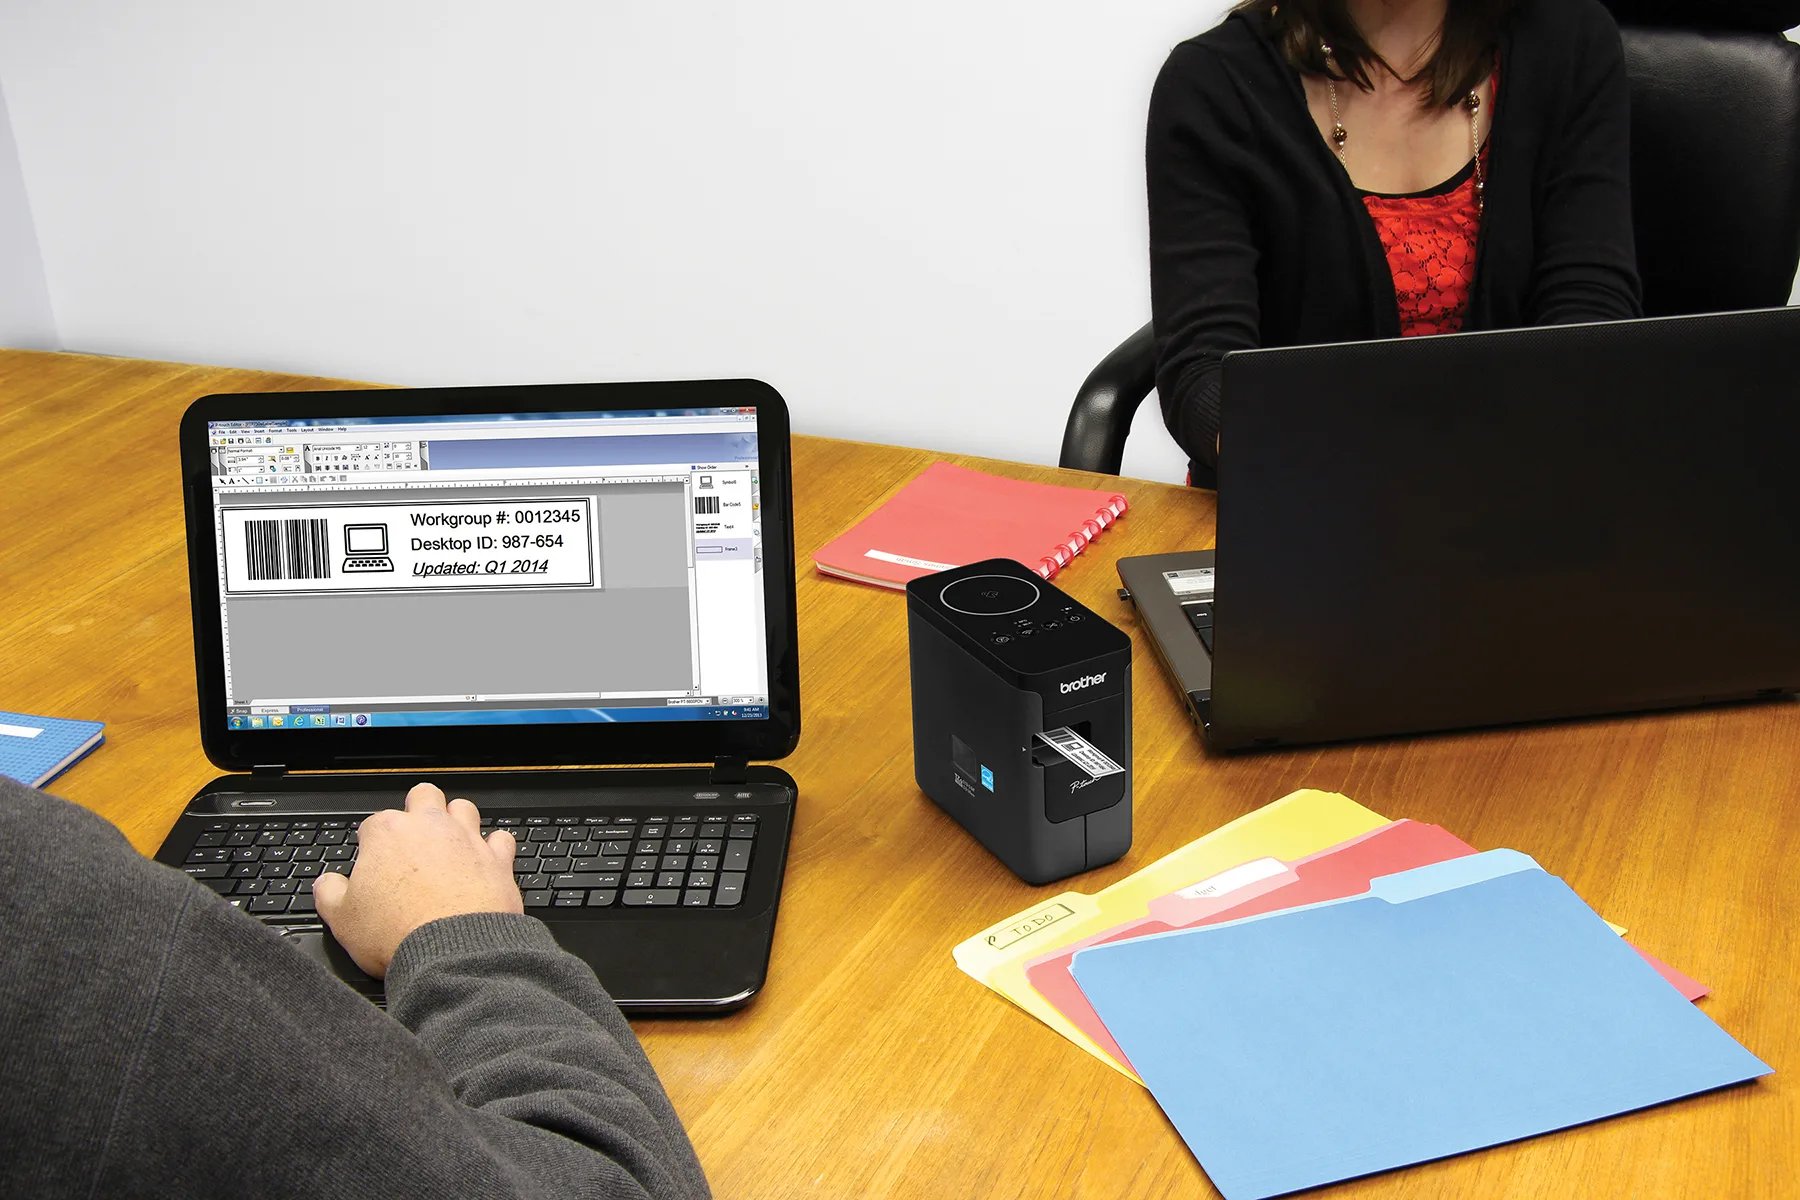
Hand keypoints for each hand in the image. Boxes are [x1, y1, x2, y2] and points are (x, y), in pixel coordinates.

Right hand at [313, 782, 521, 978]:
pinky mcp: (497, 859)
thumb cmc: (397, 934)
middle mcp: (430, 827)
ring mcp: (467, 839)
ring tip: (449, 844)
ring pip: (463, 808)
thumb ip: (329, 894)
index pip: (374, 823)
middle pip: (423, 795)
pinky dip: (494, 847)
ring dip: (456, 820)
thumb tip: (327, 883)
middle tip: (413, 837)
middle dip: (417, 809)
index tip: (374, 862)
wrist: (452, 953)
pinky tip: (486, 861)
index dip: (372, 843)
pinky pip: (501, 838)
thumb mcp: (342, 919)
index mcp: (388, 834)